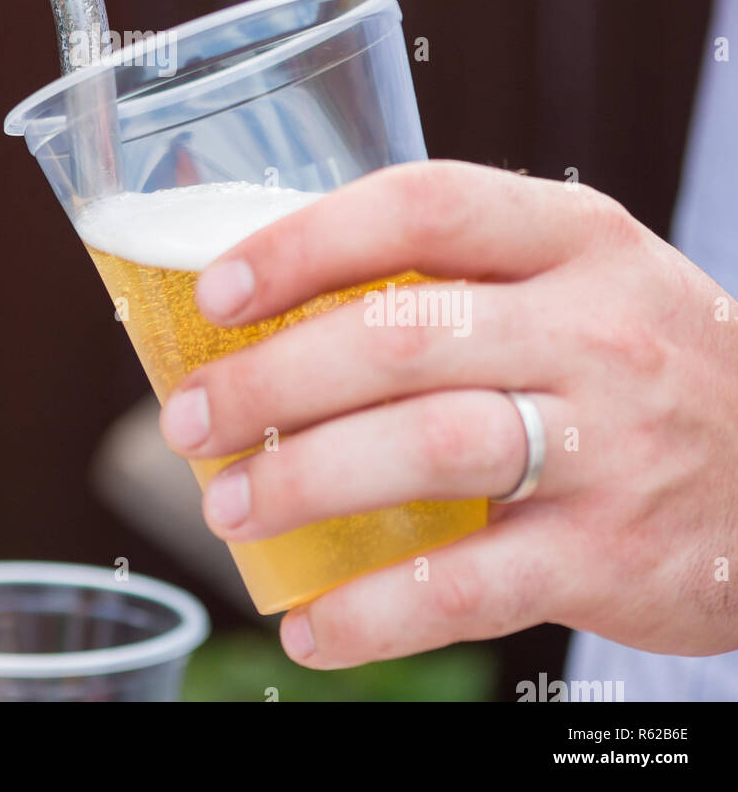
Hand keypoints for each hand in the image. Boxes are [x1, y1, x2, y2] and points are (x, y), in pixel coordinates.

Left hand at [158, 160, 737, 667]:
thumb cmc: (641, 363)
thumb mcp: (577, 281)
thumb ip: (457, 278)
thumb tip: (277, 310)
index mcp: (573, 239)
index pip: (422, 208)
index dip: (305, 243)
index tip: (218, 292)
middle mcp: (593, 328)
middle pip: (400, 338)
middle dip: (269, 381)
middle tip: (188, 418)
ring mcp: (609, 443)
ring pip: (425, 449)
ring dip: (302, 482)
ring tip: (226, 506)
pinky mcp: (611, 555)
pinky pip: (470, 586)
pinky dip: (374, 612)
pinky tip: (310, 622)